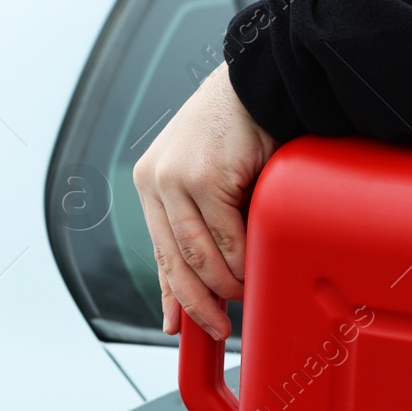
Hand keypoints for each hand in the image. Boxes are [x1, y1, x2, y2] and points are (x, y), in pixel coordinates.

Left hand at [133, 62, 277, 339]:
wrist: (259, 82)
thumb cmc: (240, 128)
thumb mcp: (210, 178)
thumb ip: (203, 222)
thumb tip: (208, 277)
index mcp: (151, 181)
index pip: (159, 252)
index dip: (171, 296)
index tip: (181, 327)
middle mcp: (156, 180)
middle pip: (176, 262)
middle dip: (199, 303)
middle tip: (219, 327)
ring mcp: (176, 177)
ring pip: (200, 256)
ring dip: (226, 285)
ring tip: (245, 293)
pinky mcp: (203, 177)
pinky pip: (226, 239)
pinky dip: (242, 262)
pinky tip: (253, 270)